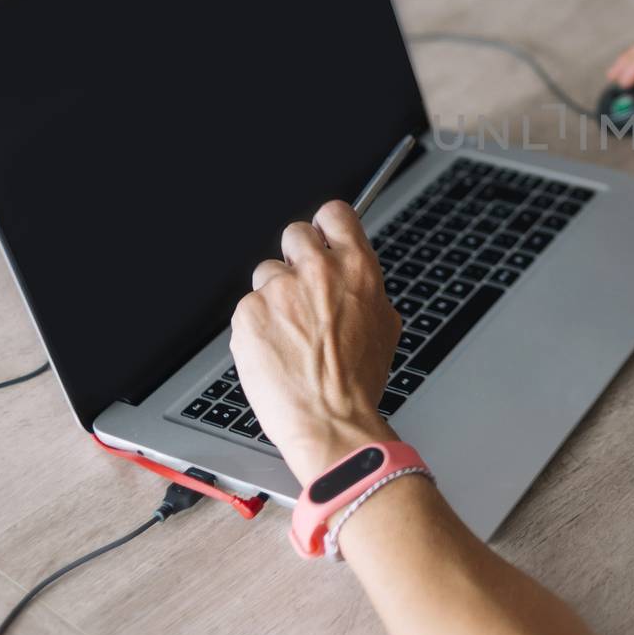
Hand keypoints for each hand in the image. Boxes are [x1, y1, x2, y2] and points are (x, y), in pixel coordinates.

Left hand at [230, 200, 398, 483]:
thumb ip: (364, 288)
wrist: (330, 420)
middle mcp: (318, 271)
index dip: (327, 226)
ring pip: (267, 274)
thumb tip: (351, 273)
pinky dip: (257, 326)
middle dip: (296, 259)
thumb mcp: (384, 325)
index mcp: (357, 269)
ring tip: (290, 334)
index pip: (335, 214)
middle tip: (302, 291)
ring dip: (275, 297)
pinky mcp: (249, 313)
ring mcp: (279, 291)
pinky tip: (275, 350)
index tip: (322, 236)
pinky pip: (249, 307)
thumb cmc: (357, 381)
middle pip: (295, 234)